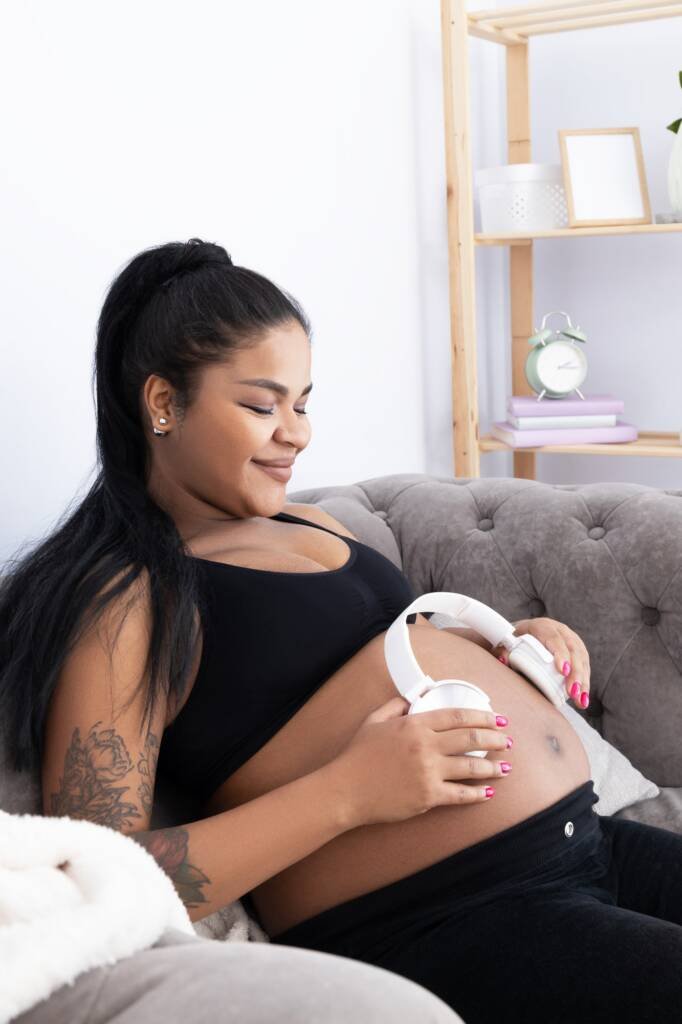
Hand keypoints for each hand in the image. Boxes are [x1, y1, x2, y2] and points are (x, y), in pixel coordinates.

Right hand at [326, 696, 513, 827]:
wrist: (345, 789)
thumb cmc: (356, 756)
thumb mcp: (373, 721)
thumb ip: (394, 705)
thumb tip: (411, 698)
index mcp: (414, 724)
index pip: (456, 716)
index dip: (481, 717)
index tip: (497, 719)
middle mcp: (425, 746)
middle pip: (470, 739)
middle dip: (494, 739)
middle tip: (508, 740)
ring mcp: (428, 772)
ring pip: (471, 767)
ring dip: (493, 766)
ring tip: (507, 766)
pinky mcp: (428, 796)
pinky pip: (460, 794)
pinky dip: (478, 794)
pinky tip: (489, 792)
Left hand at [491, 618, 590, 708]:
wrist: (523, 634)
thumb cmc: (513, 640)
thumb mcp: (505, 643)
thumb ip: (502, 650)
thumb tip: (503, 660)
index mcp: (542, 626)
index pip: (554, 639)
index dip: (560, 654)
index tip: (563, 671)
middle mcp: (561, 631)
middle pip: (572, 650)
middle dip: (575, 672)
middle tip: (572, 691)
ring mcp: (571, 640)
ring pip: (582, 659)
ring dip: (582, 681)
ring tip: (580, 700)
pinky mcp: (578, 652)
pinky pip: (585, 667)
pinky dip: (585, 684)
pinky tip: (583, 700)